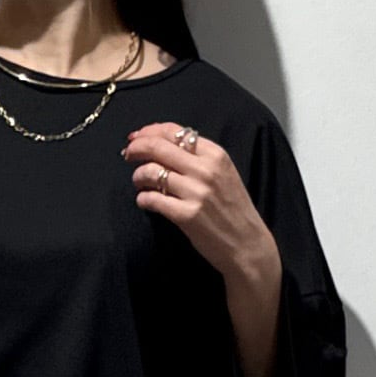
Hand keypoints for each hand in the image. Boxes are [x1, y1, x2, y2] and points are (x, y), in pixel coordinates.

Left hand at [120, 122, 279, 290]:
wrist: (247, 244)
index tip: (138, 137)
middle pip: (159, 147)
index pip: (175, 132)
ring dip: (138, 176)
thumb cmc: (233, 210)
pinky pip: (153, 199)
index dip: (150, 131)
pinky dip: (143, 198)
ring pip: (152, 172)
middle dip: (137, 148)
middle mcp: (205, 170)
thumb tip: (165, 146)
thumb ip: (199, 158)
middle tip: (128, 155)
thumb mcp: (224, 174)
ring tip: (139, 182)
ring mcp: (196, 193)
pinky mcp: (186, 216)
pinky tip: (144, 201)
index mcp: (216, 154)